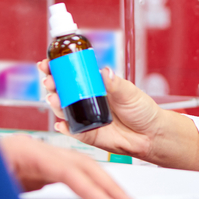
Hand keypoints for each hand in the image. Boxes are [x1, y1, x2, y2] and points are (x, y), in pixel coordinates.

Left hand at [0, 134, 135, 198]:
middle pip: (78, 163)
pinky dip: (84, 184)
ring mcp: (31, 156)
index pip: (66, 169)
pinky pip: (64, 174)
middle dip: (106, 184)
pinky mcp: (29, 167)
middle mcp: (29, 148)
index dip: (90, 189)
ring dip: (99, 183)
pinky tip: (95, 196)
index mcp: (20, 150)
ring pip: (75, 166)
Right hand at [38, 60, 198, 169]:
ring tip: (53, 98)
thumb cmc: (141, 110)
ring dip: (55, 104)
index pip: (71, 75)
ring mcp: (85, 117)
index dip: (57, 69)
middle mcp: (86, 101)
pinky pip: (72, 131)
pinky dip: (64, 128)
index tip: (48, 63)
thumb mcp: (129, 93)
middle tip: (49, 81)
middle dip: (51, 85)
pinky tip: (60, 124)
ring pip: (63, 110)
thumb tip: (105, 71)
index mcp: (95, 86)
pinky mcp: (87, 135)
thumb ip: (116, 84)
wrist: (150, 135)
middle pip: (61, 91)